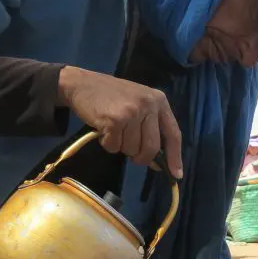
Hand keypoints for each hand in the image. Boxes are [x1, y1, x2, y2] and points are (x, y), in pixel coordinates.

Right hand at [57, 66, 183, 177]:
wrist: (81, 83)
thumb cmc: (112, 97)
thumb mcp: (138, 104)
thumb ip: (151, 128)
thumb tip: (158, 163)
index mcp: (159, 101)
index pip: (173, 134)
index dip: (175, 157)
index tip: (176, 175)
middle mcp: (149, 104)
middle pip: (152, 148)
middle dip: (141, 157)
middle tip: (132, 156)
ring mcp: (132, 112)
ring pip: (132, 149)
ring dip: (120, 147)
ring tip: (113, 130)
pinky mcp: (115, 120)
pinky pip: (114, 146)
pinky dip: (107, 143)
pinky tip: (103, 129)